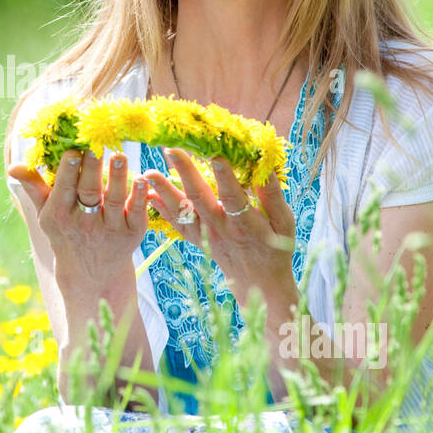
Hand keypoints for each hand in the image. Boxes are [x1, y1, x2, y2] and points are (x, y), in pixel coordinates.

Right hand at [7, 148, 149, 287]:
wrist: (91, 273)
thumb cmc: (66, 232)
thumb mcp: (46, 214)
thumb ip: (34, 188)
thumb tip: (13, 166)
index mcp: (60, 215)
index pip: (64, 188)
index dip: (68, 170)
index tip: (73, 150)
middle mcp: (84, 223)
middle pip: (88, 192)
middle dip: (92, 168)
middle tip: (97, 145)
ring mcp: (109, 229)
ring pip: (113, 200)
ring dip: (117, 177)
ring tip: (119, 155)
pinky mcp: (131, 234)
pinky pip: (135, 213)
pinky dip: (139, 197)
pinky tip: (143, 179)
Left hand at [141, 148, 296, 304]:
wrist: (257, 282)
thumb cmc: (274, 247)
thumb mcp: (283, 223)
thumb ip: (272, 196)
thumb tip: (263, 166)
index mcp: (245, 224)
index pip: (233, 198)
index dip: (225, 178)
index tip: (215, 155)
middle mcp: (221, 229)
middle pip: (200, 200)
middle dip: (185, 173)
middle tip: (171, 149)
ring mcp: (205, 235)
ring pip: (182, 212)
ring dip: (164, 191)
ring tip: (148, 172)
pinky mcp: (195, 239)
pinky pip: (176, 224)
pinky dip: (161, 209)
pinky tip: (148, 194)